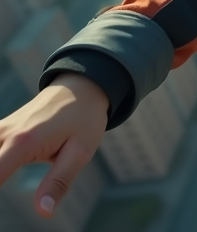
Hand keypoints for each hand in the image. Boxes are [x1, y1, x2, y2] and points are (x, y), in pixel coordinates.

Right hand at [0, 73, 108, 217]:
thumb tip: (44, 213)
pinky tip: (1, 167)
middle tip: (11, 179)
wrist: (82, 87)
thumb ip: (59, 182)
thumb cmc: (84, 120)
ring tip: (4, 174)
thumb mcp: (80, 152)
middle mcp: (5, 134)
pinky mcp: (2, 128)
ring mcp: (1, 128)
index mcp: (23, 142)